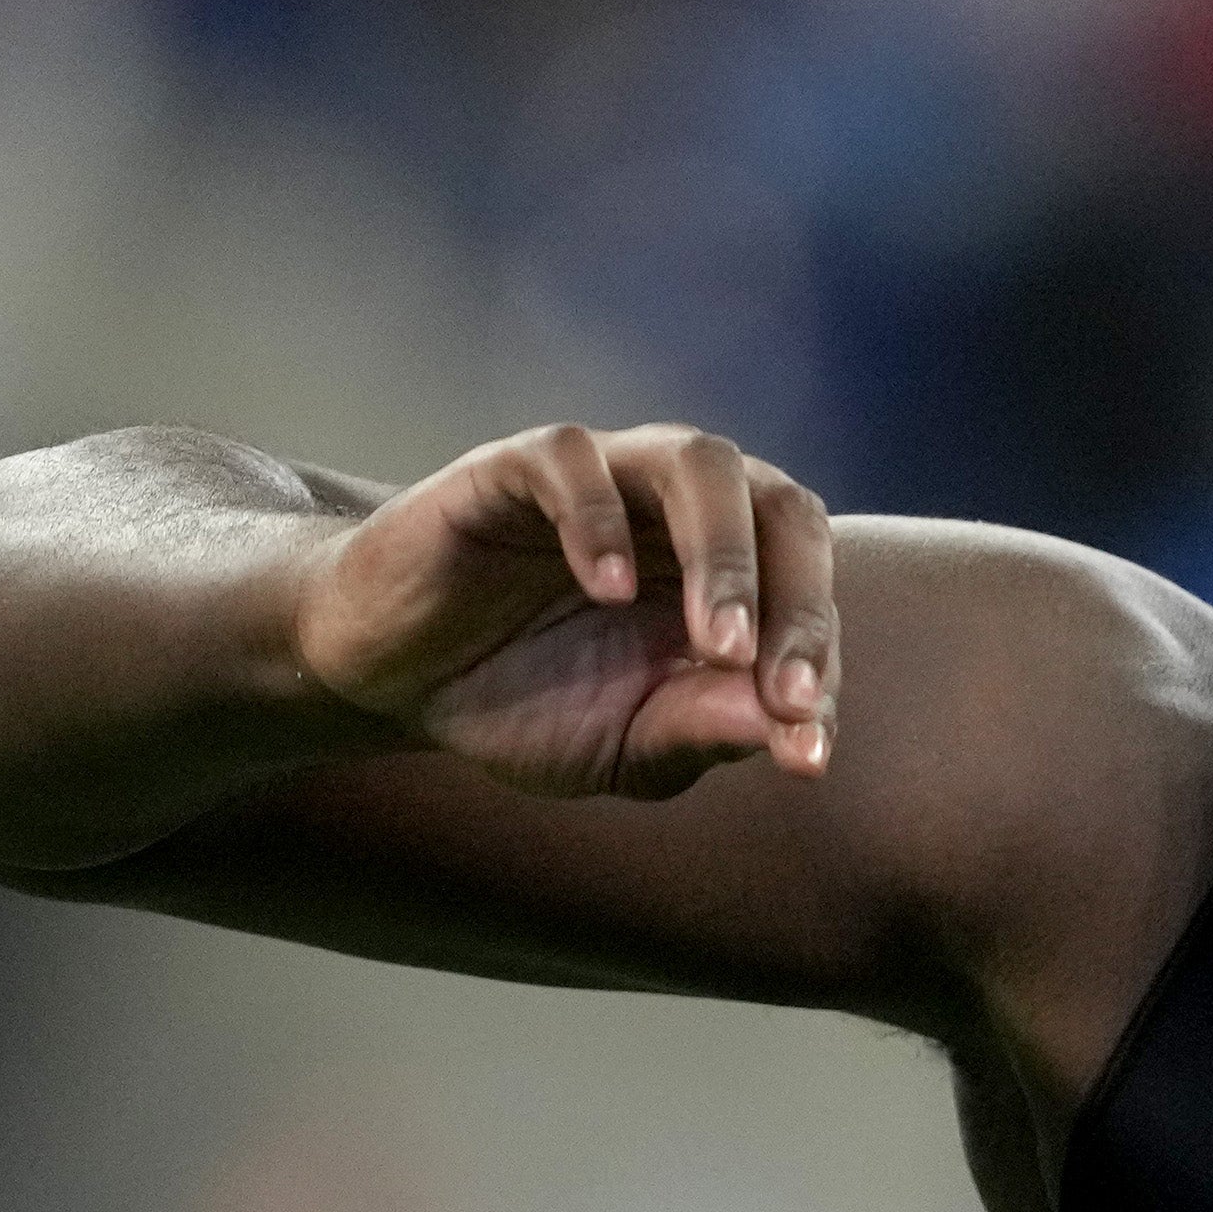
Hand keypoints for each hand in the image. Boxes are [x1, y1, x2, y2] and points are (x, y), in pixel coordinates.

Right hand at [291, 422, 837, 798]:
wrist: (395, 679)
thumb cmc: (525, 702)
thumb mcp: (624, 747)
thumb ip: (702, 733)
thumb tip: (790, 734)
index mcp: (725, 576)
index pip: (808, 594)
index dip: (818, 669)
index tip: (805, 752)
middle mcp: (679, 512)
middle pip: (780, 508)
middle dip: (797, 602)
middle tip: (783, 691)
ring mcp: (602, 480)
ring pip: (697, 462)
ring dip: (726, 555)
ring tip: (718, 645)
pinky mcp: (510, 468)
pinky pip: (569, 459)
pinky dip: (599, 519)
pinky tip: (607, 589)